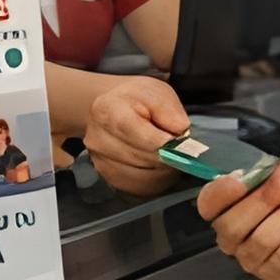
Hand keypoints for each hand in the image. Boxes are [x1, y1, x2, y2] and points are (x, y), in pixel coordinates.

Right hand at [83, 76, 189, 196]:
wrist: (117, 110)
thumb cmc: (138, 101)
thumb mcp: (156, 92)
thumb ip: (168, 108)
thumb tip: (180, 128)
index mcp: (106, 110)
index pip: (131, 130)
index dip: (158, 140)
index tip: (178, 143)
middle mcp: (97, 138)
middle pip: (140, 156)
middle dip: (167, 154)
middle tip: (182, 147)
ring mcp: (100, 161)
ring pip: (142, 176)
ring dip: (164, 169)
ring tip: (172, 154)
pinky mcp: (108, 178)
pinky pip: (139, 187)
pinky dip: (157, 179)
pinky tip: (162, 166)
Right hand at [197, 159, 279, 279]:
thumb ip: (278, 172)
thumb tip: (277, 177)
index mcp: (228, 206)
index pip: (209, 203)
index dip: (220, 193)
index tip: (240, 179)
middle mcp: (232, 237)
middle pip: (232, 226)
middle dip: (263, 201)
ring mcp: (252, 259)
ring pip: (262, 240)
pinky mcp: (277, 273)